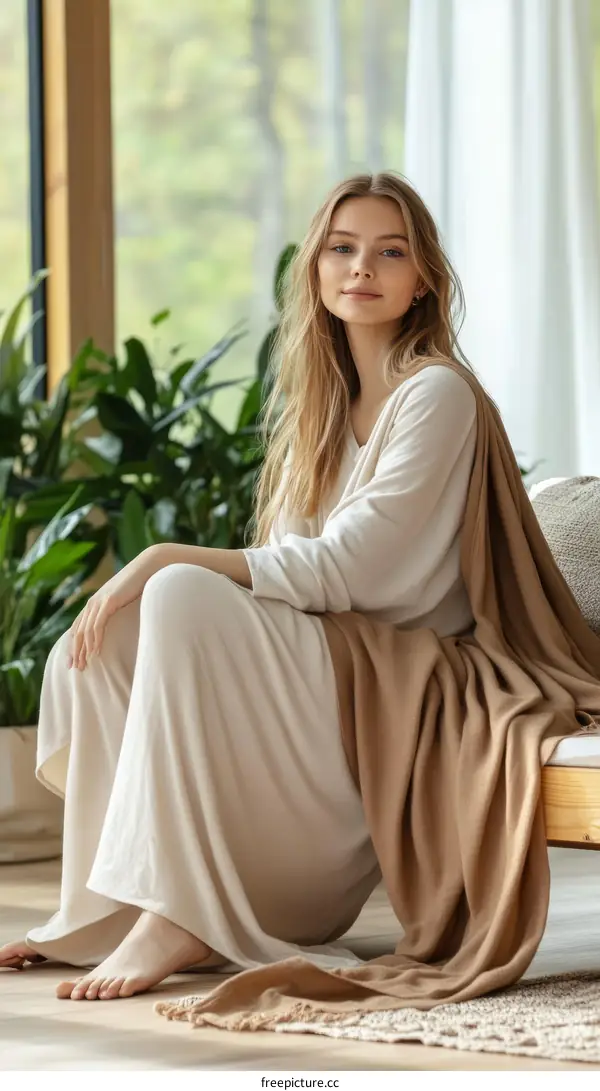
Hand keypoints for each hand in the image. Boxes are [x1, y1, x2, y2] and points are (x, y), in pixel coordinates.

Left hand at [68, 546, 161, 670]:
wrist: (148, 568)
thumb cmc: (138, 585)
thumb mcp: (122, 601)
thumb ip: (114, 611)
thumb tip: (115, 625)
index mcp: (94, 603)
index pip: (78, 627)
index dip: (73, 645)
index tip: (72, 662)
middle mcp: (92, 602)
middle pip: (77, 631)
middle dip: (75, 651)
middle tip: (75, 668)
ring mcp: (99, 601)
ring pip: (85, 630)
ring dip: (83, 649)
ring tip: (85, 664)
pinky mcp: (108, 602)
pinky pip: (97, 625)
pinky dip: (95, 640)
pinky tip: (95, 651)